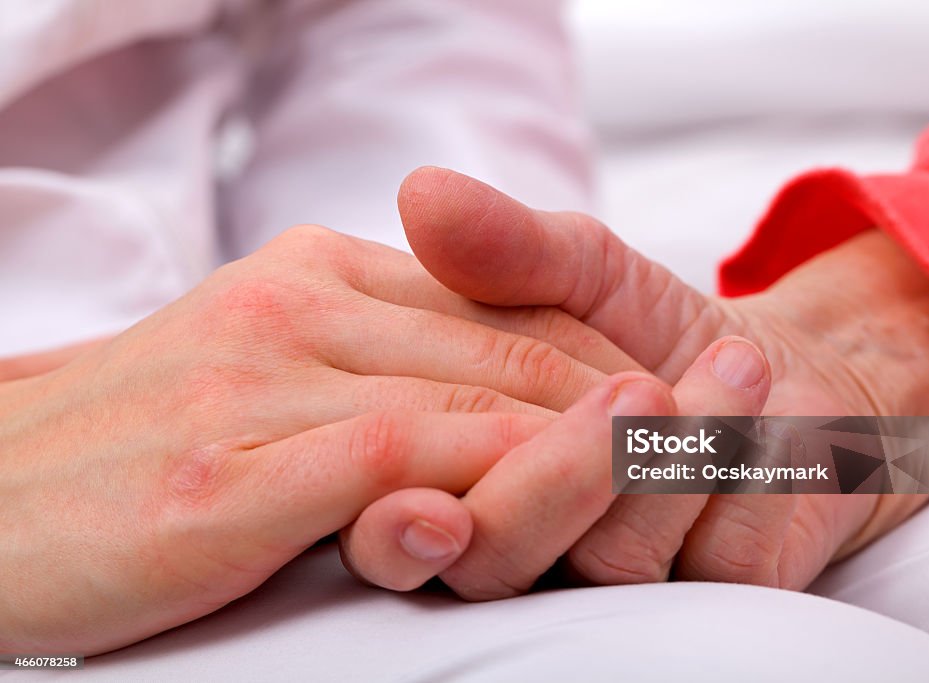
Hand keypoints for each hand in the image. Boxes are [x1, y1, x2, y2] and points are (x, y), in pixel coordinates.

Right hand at [0, 224, 642, 653]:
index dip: (592, 353)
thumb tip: (481, 378)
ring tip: (684, 448)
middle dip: (619, 390)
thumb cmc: (134, 440)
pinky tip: (557, 499)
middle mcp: (297, 307)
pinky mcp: (229, 469)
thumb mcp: (265, 362)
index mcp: (316, 274)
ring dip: (586, 431)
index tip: (674, 392)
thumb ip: (374, 350)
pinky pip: (393, 458)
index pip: (494, 308)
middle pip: (503, 348)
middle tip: (725, 422)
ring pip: (468, 395)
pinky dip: (488, 476)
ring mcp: (262, 382)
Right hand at [341, 167, 928, 596]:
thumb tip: (421, 191)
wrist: (765, 375)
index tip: (451, 387)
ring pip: (599, 565)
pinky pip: (702, 565)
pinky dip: (734, 472)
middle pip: (483, 556)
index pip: (402, 483)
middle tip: (639, 386)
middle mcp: (514, 544)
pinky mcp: (696, 608)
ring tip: (738, 364)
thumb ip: (505, 247)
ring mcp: (602, 590)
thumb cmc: (646, 326)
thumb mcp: (579, 268)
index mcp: (459, 476)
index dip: (415, 447)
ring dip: (669, 456)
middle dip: (558, 473)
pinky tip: (762, 411)